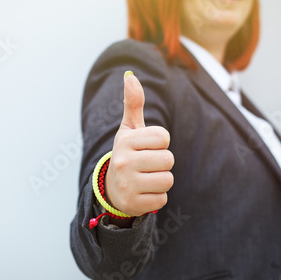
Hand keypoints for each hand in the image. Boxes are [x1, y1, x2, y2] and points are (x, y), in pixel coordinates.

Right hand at [105, 71, 173, 216]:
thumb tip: (130, 76)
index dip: (160, 143)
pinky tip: (143, 192)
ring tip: (146, 178)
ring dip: (161, 180)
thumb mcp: (129, 129)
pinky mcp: (133, 204)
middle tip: (147, 165)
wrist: (112, 188)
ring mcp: (127, 184)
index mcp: (125, 141)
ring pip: (167, 180)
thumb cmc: (128, 153)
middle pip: (168, 160)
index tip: (147, 147)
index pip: (163, 137)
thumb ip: (133, 103)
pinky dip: (156, 197)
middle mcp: (123, 162)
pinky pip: (162, 199)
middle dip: (162, 163)